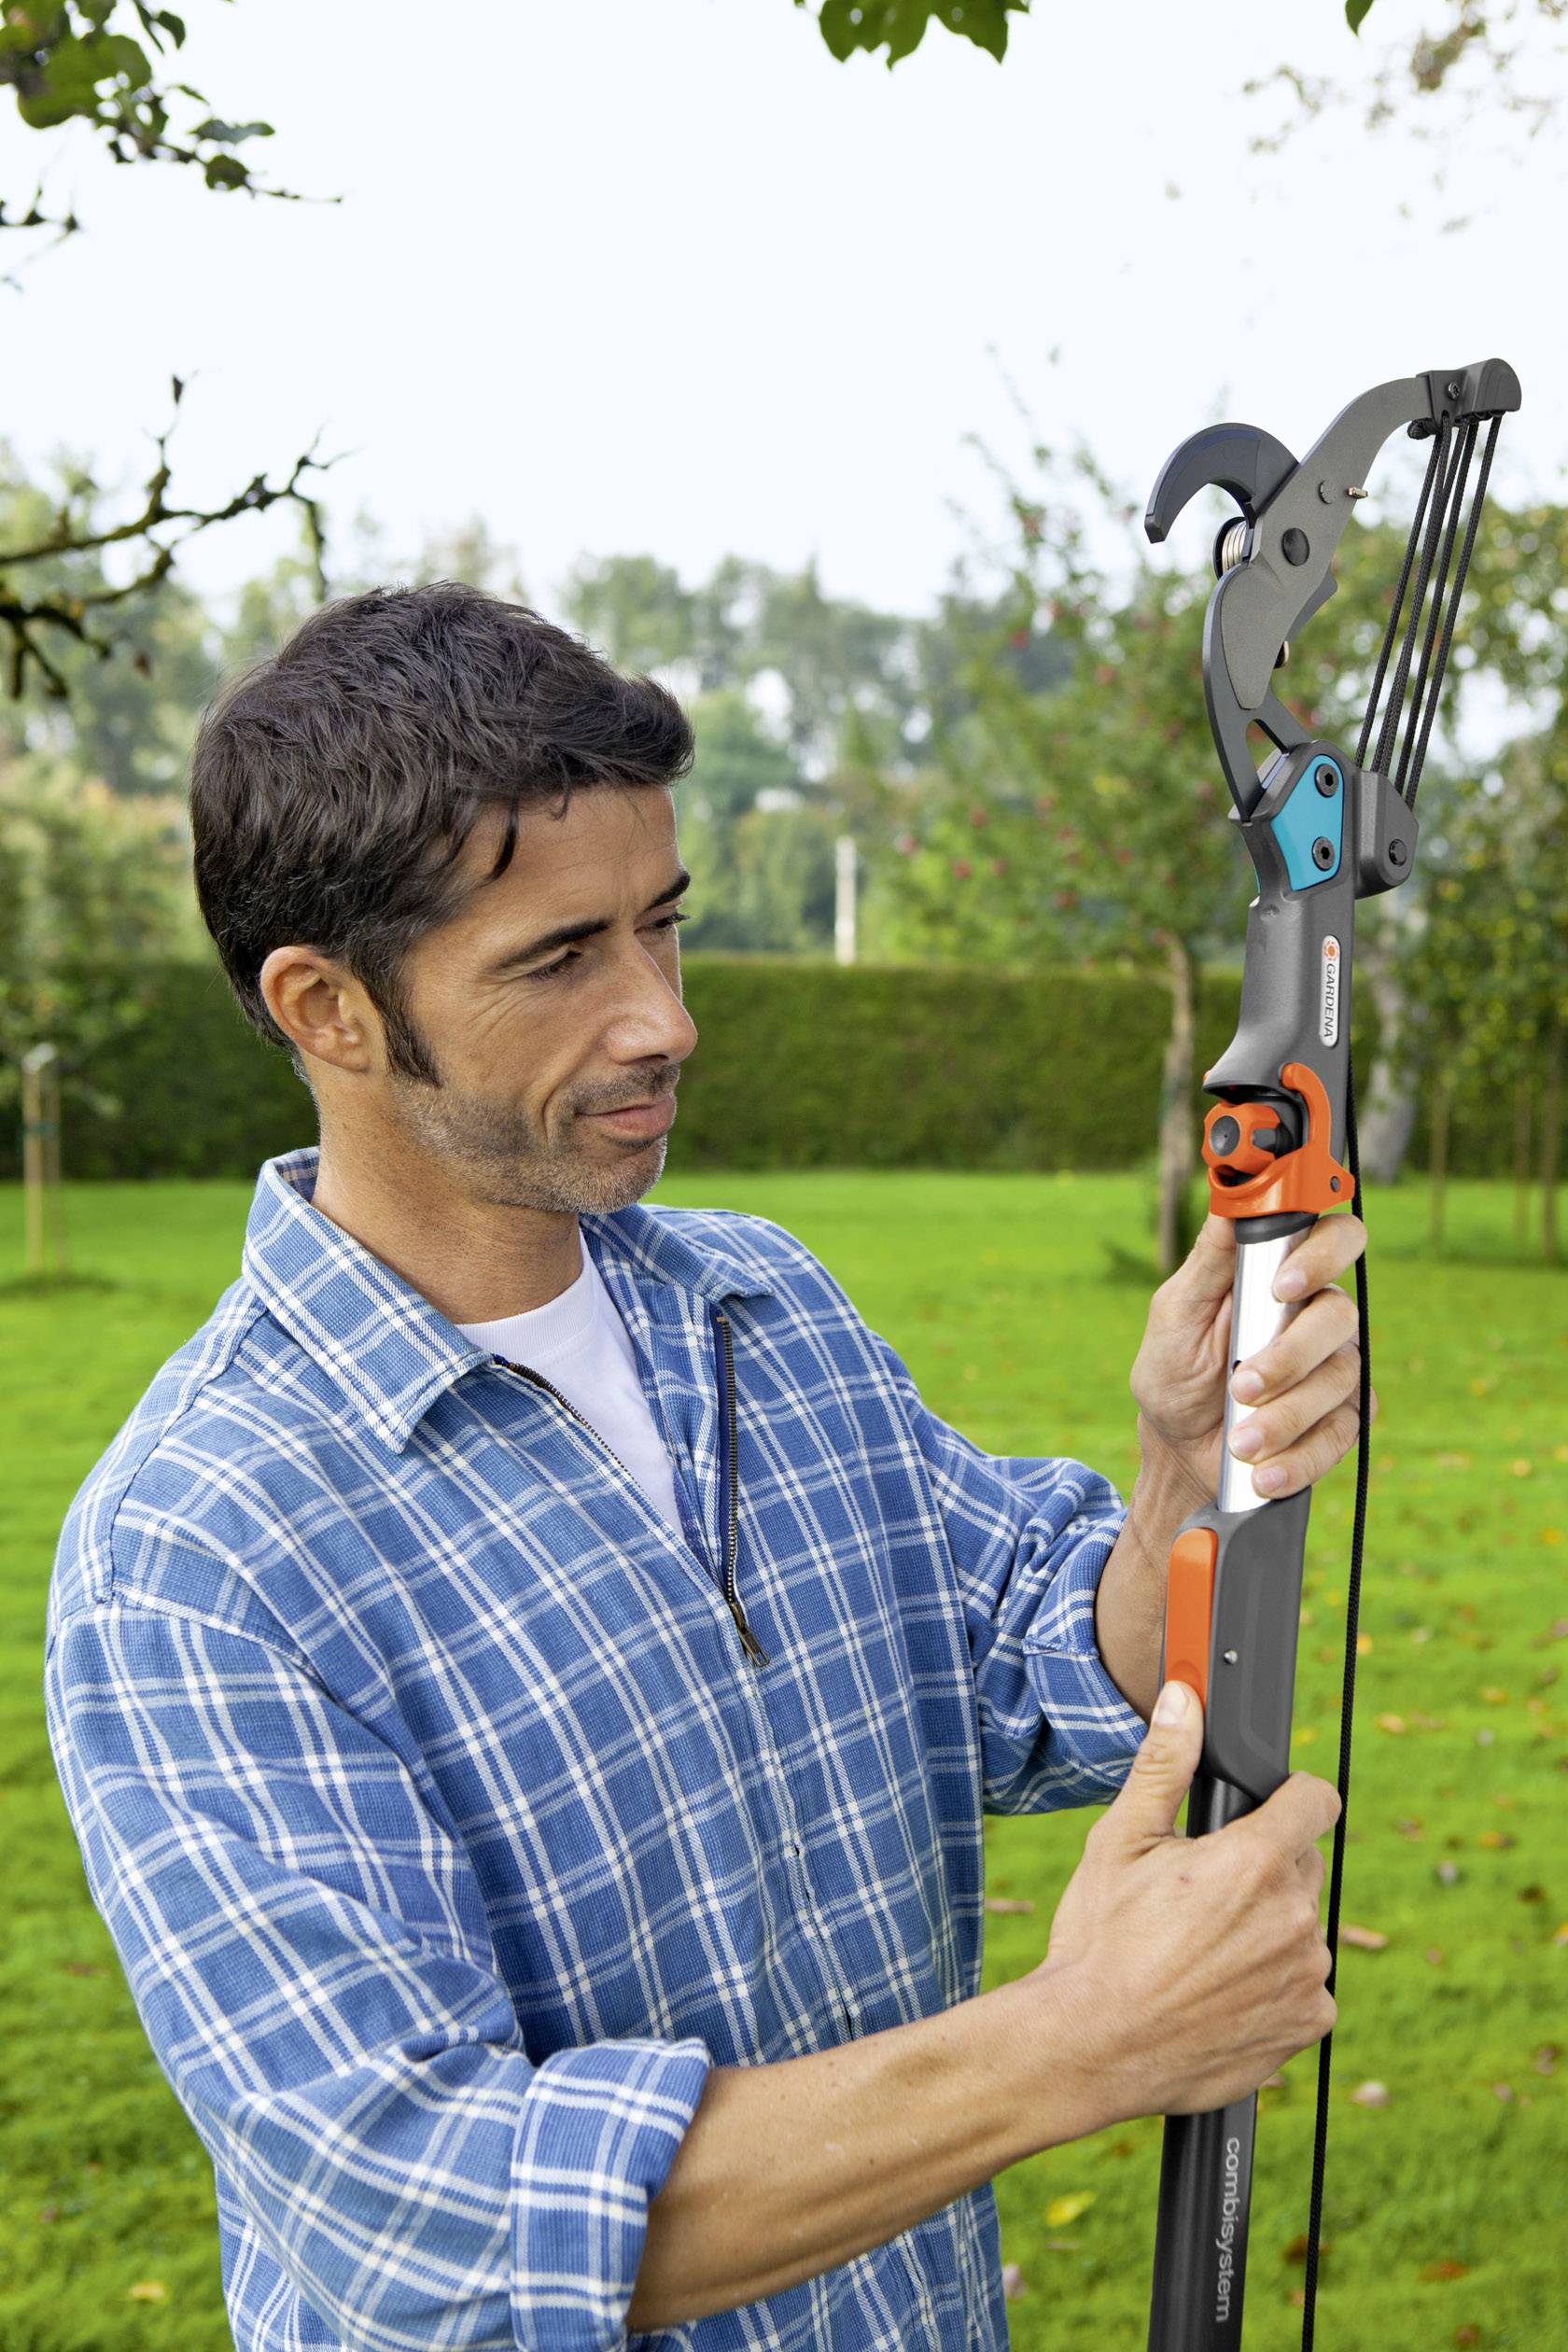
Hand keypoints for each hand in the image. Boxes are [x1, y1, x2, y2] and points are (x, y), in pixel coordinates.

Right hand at [1032, 1680, 1338, 2121]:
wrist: (1090, 2046)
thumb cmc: (1099, 1941)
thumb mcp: (1120, 1841)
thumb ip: (1164, 1764)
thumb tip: (1184, 1699)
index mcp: (1255, 1861)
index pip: (1315, 1799)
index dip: (1291, 1796)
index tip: (1270, 1808)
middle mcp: (1294, 1917)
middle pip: (1301, 1867)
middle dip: (1264, 1870)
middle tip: (1203, 1894)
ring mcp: (1306, 1976)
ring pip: (1300, 1930)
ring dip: (1267, 1931)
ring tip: (1201, 1950)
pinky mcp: (1306, 2026)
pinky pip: (1303, 1989)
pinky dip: (1272, 1987)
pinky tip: (1219, 1992)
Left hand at [1129, 1210, 1375, 1502]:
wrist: (1178, 1449)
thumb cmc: (1175, 1374)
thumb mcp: (1175, 1316)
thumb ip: (1208, 1263)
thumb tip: (1228, 1206)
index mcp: (1280, 1278)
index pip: (1334, 1239)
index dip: (1321, 1255)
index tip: (1282, 1287)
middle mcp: (1316, 1317)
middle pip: (1339, 1315)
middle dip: (1290, 1355)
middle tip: (1242, 1384)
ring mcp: (1335, 1368)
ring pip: (1341, 1378)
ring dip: (1284, 1415)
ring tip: (1239, 1439)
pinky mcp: (1341, 1420)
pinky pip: (1342, 1432)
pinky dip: (1299, 1455)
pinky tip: (1263, 1469)